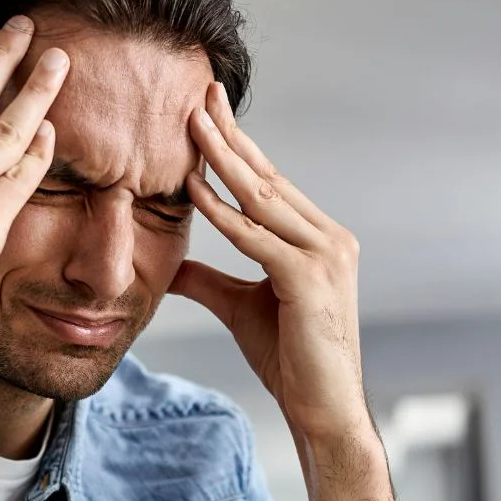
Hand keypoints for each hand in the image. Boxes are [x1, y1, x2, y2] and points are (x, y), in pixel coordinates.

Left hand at [171, 82, 373, 448]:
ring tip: (192, 122)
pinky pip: (255, 238)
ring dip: (224, 158)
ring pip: (262, 198)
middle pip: (268, 177)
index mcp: (317, 239)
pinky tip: (193, 189)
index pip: (270, 183)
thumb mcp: (240, 308)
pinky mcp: (309, 278)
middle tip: (202, 93)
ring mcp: (325, 255)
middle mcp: (329, 237)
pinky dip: (223, 213)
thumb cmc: (289, 358)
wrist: (321, 408)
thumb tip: (172, 265)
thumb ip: (209, 280)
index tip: (209, 112)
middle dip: (231, 135)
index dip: (238, 148)